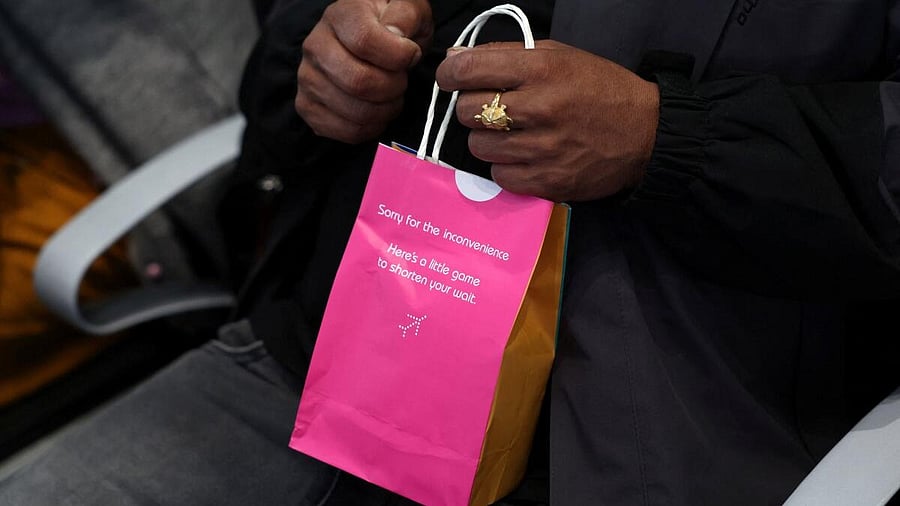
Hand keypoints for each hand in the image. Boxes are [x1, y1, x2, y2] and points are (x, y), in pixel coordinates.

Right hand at [295, 0, 432, 143]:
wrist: (368, 42)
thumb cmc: (391, 26)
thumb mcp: (407, 9)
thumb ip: (405, 16)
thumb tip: (396, 35)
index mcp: (339, 16)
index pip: (365, 41)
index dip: (398, 56)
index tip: (411, 54)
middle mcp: (315, 46)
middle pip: (359, 82)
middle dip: (393, 88)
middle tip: (401, 80)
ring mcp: (307, 78)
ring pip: (354, 111)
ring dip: (385, 110)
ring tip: (390, 95)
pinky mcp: (308, 106)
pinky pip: (345, 130)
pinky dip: (370, 128)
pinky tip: (377, 111)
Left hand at [436, 40, 658, 201]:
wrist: (646, 133)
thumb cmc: (600, 89)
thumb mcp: (559, 57)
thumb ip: (506, 55)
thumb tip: (455, 61)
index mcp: (541, 70)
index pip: (470, 70)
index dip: (450, 75)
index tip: (451, 78)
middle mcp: (540, 109)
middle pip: (468, 111)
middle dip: (471, 108)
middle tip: (490, 108)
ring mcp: (543, 149)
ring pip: (479, 147)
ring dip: (488, 140)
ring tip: (510, 134)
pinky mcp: (547, 182)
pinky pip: (499, 176)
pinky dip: (505, 167)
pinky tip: (523, 156)